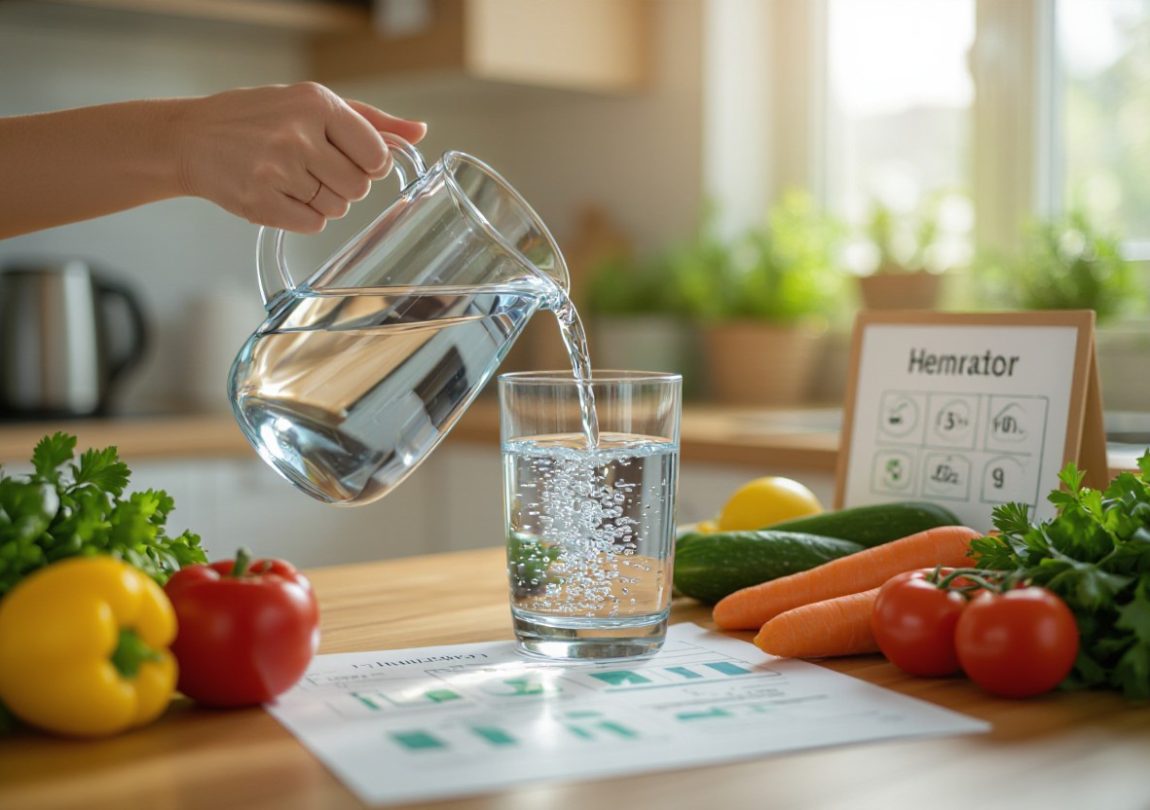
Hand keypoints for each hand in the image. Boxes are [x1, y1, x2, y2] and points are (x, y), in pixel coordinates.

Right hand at [174, 82, 426, 232]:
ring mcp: (278, 170)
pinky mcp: (262, 202)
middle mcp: (298, 134)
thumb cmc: (259, 118)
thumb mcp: (313, 104)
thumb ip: (370, 121)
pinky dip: (304, 216)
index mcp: (316, 104)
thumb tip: (419, 132)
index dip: (370, 164)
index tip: (351, 158)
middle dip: (345, 183)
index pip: (377, 154)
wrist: (193, 138)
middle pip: (360, 186)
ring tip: (293, 178)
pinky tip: (282, 195)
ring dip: (324, 200)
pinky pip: (313, 224)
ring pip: (338, 207)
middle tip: (314, 167)